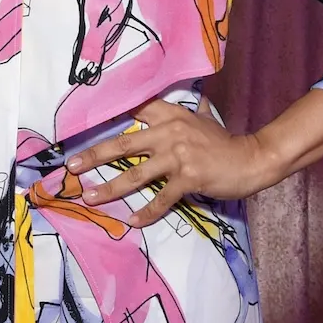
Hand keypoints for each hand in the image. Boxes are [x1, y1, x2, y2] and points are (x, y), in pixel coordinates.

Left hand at [64, 98, 281, 227]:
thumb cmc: (223, 141)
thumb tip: (178, 101)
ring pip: (136, 174)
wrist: (251, 159)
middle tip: (71, 166)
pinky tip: (131, 221)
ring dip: (110, 188)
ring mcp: (178, 155)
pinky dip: (146, 212)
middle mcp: (169, 132)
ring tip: (90, 198)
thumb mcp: (201, 119)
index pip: (132, 111)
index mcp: (170, 115)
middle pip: (123, 144)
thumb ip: (184, 112)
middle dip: (94, 155)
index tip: (81, 126)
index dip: (107, 118)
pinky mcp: (189, 178)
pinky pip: (162, 198)